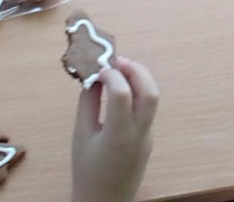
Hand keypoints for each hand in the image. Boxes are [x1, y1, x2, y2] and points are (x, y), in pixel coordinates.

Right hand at [72, 57, 157, 201]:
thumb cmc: (86, 172)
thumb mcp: (80, 136)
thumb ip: (88, 103)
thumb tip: (94, 76)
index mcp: (118, 136)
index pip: (123, 93)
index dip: (111, 75)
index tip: (98, 70)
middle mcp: (140, 134)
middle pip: (150, 92)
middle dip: (136, 70)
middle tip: (117, 61)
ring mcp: (148, 137)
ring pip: (153, 98)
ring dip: (140, 78)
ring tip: (120, 70)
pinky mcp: (149, 139)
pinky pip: (148, 109)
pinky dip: (138, 92)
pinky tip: (122, 90)